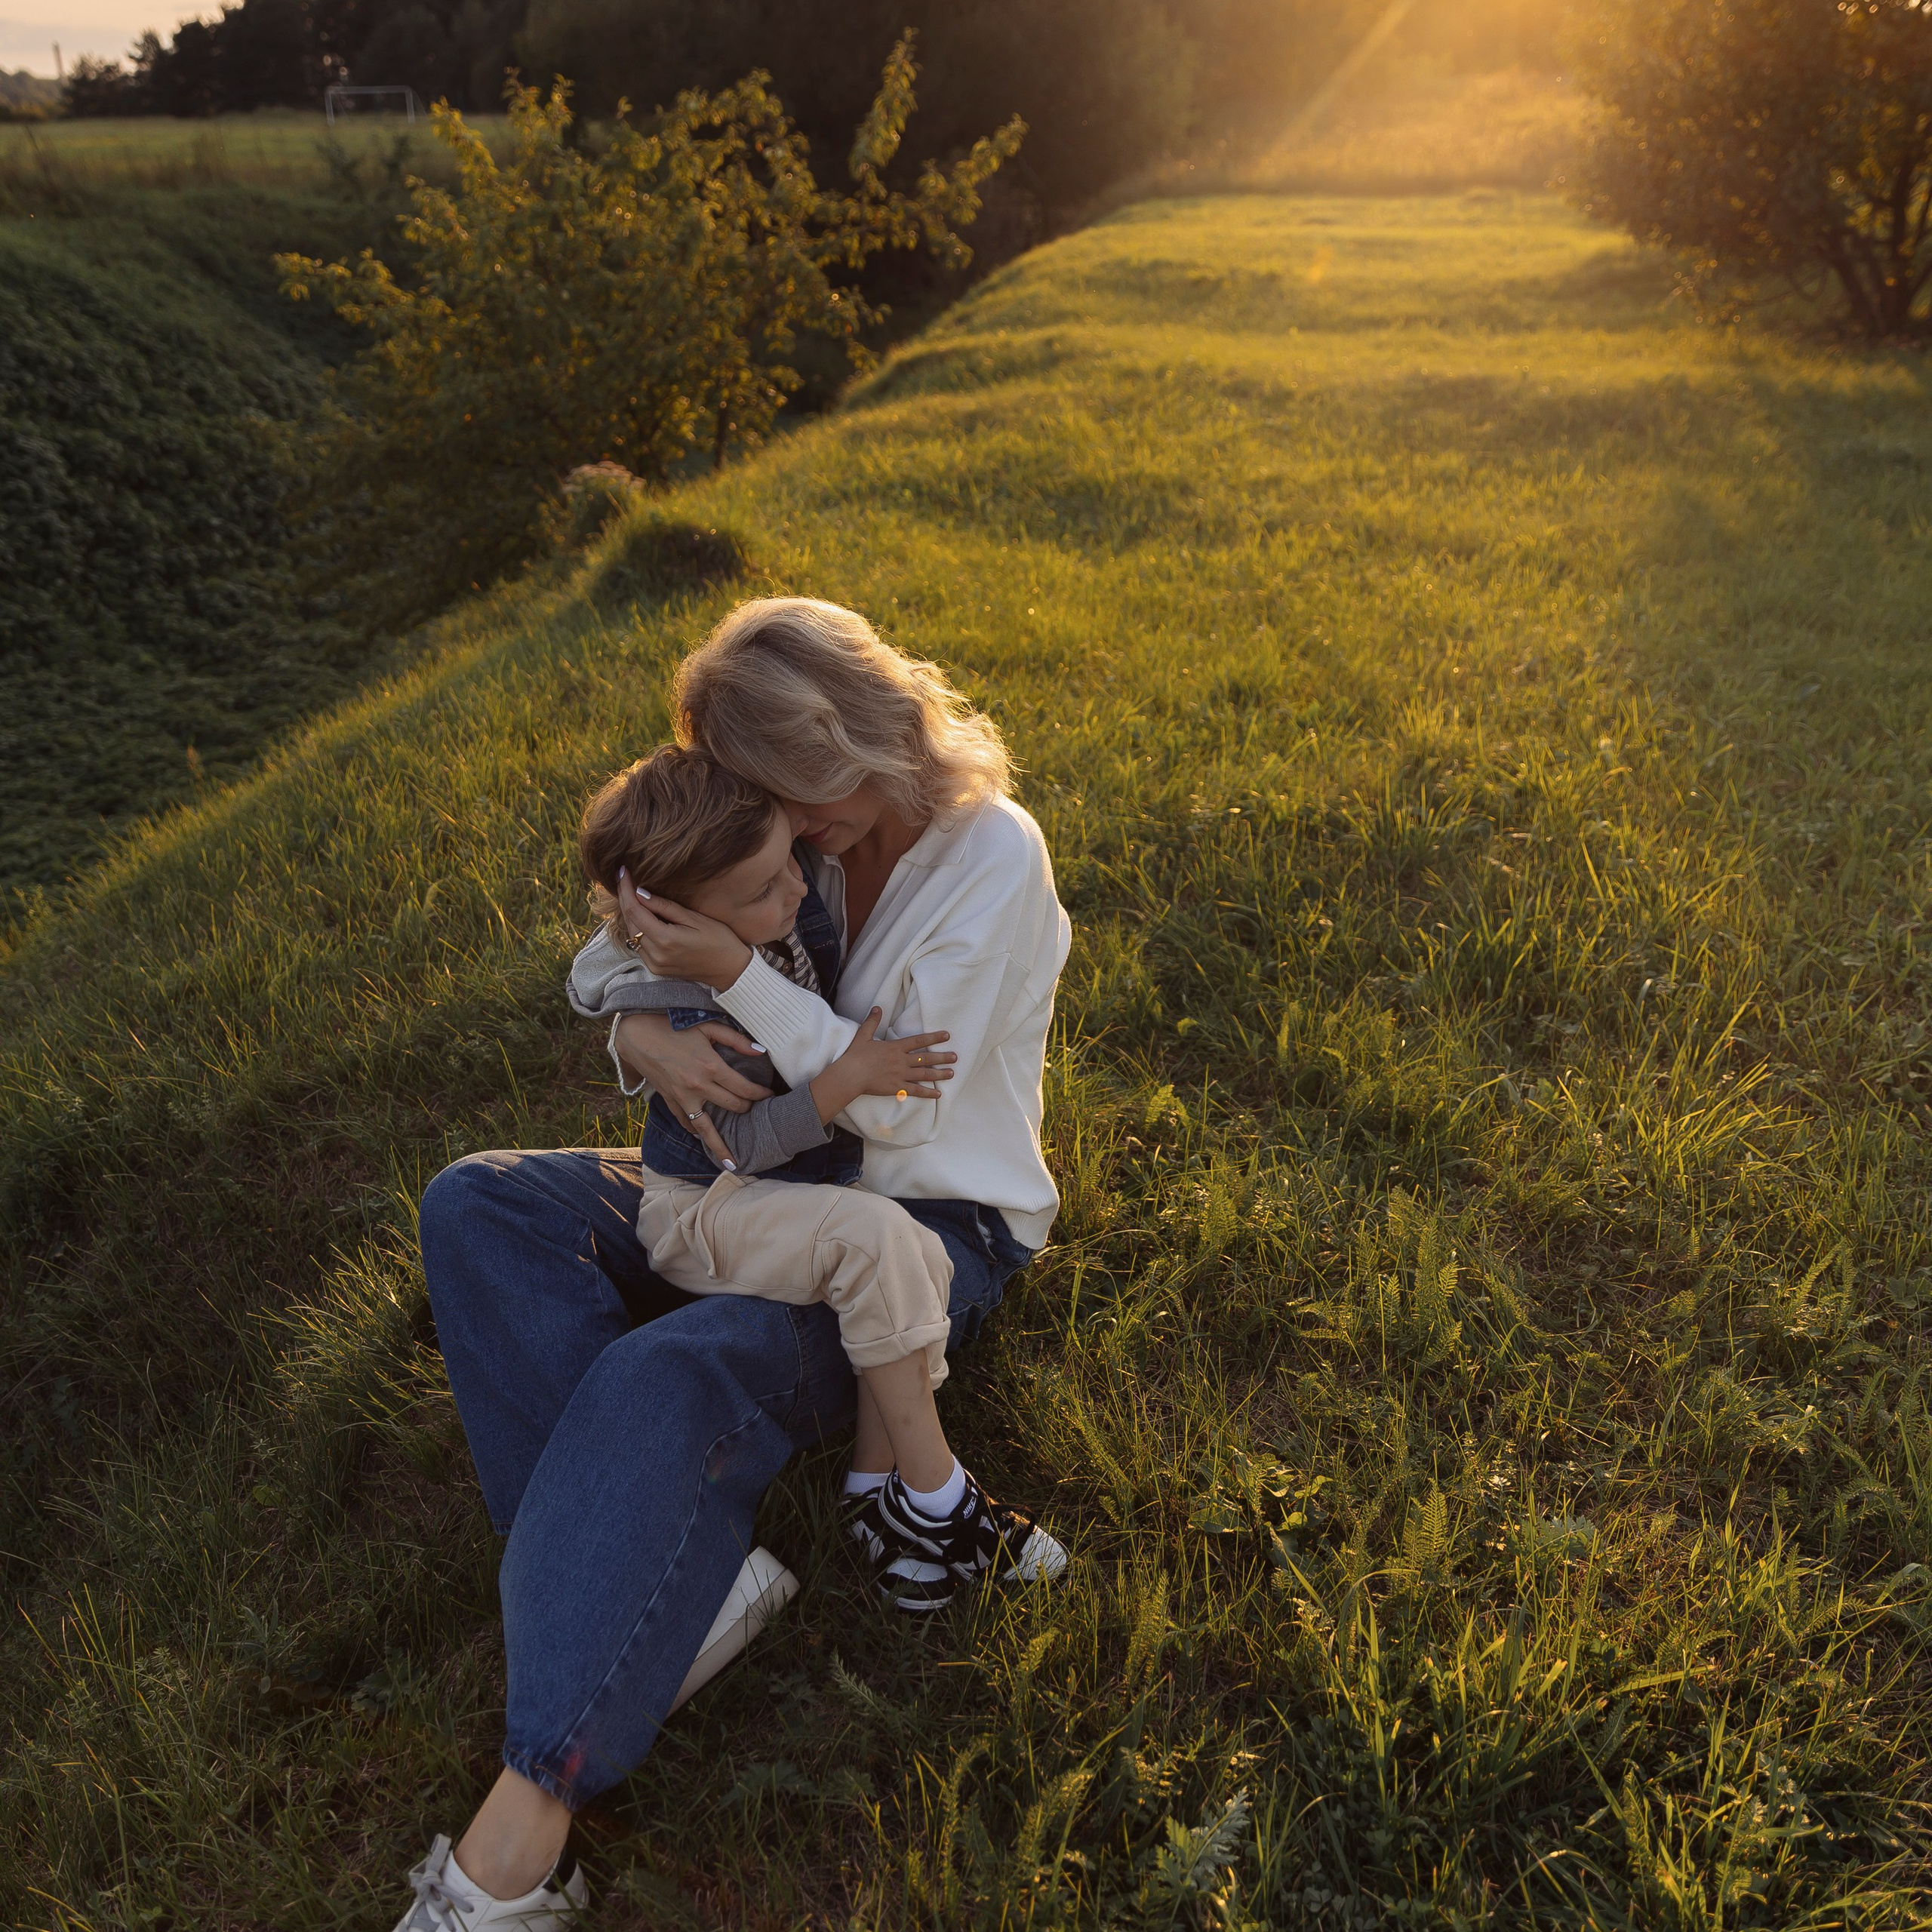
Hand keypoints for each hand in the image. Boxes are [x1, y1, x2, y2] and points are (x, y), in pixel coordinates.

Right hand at [613, 1013, 771, 1166]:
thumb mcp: (708, 1027)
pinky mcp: (670, 1100)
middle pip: (732, 1107)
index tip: (770, 1095)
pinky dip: (695, 1132)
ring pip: (706, 1128)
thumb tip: (761, 1052)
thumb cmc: (673, 1026)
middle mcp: (698, 1086)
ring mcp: (683, 1097)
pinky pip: (686, 1122)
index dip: (760, 1094)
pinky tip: (703, 1138)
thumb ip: (736, 1040)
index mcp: (711, 1067)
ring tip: (731, 1162)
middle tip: (756, 1109)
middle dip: (748, 1109)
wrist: (637, 1034)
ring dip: (720, 1145)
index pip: (744, 1088)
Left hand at [616, 868, 752, 989]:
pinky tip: (642, 915)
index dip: (626, 890)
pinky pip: (639, 945)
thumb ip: (666, 907)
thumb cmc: (720, 940)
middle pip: (630, 922)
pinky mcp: (656, 969)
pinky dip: (638, 928)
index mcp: (666, 940)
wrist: (731, 970)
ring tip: (631, 893)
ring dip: (630, 914)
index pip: (635, 910)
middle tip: (625, 879)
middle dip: (625, 899)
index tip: (623, 872)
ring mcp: (655, 964)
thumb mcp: (696, 918)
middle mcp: (656, 955)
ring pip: (632, 934)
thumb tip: (640, 893)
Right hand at [809, 1008, 954, 1123]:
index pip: (919, 1040)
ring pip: (925, 1074)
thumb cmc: (855, 1056)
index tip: (947, 1036)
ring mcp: (900, 1075)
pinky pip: (916, 1091)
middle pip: (926, 1058)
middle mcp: (901, 1061)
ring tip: (952, 1073)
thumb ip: (872, 1022)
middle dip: (942, 1057)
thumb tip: (877, 1008)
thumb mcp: (863, 1036)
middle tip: (955, 1057)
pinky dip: (928, 1093)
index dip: (934, 1037)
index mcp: (895, 1047)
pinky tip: (938, 1094)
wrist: (850, 1075)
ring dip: (940, 1074)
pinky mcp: (897, 1088)